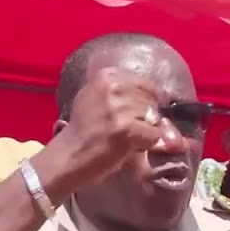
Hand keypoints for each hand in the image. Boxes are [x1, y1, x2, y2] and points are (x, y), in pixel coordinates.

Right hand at [32, 67, 169, 196]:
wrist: (68, 155)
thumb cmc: (84, 129)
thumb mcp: (96, 98)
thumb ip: (123, 93)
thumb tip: (160, 96)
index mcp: (107, 76)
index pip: (146, 84)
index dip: (147, 101)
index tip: (136, 114)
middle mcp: (113, 86)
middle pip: (152, 100)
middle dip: (147, 116)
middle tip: (128, 130)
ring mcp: (119, 107)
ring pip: (155, 117)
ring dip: (147, 130)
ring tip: (127, 137)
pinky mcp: (126, 129)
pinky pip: (154, 134)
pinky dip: (148, 143)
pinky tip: (131, 146)